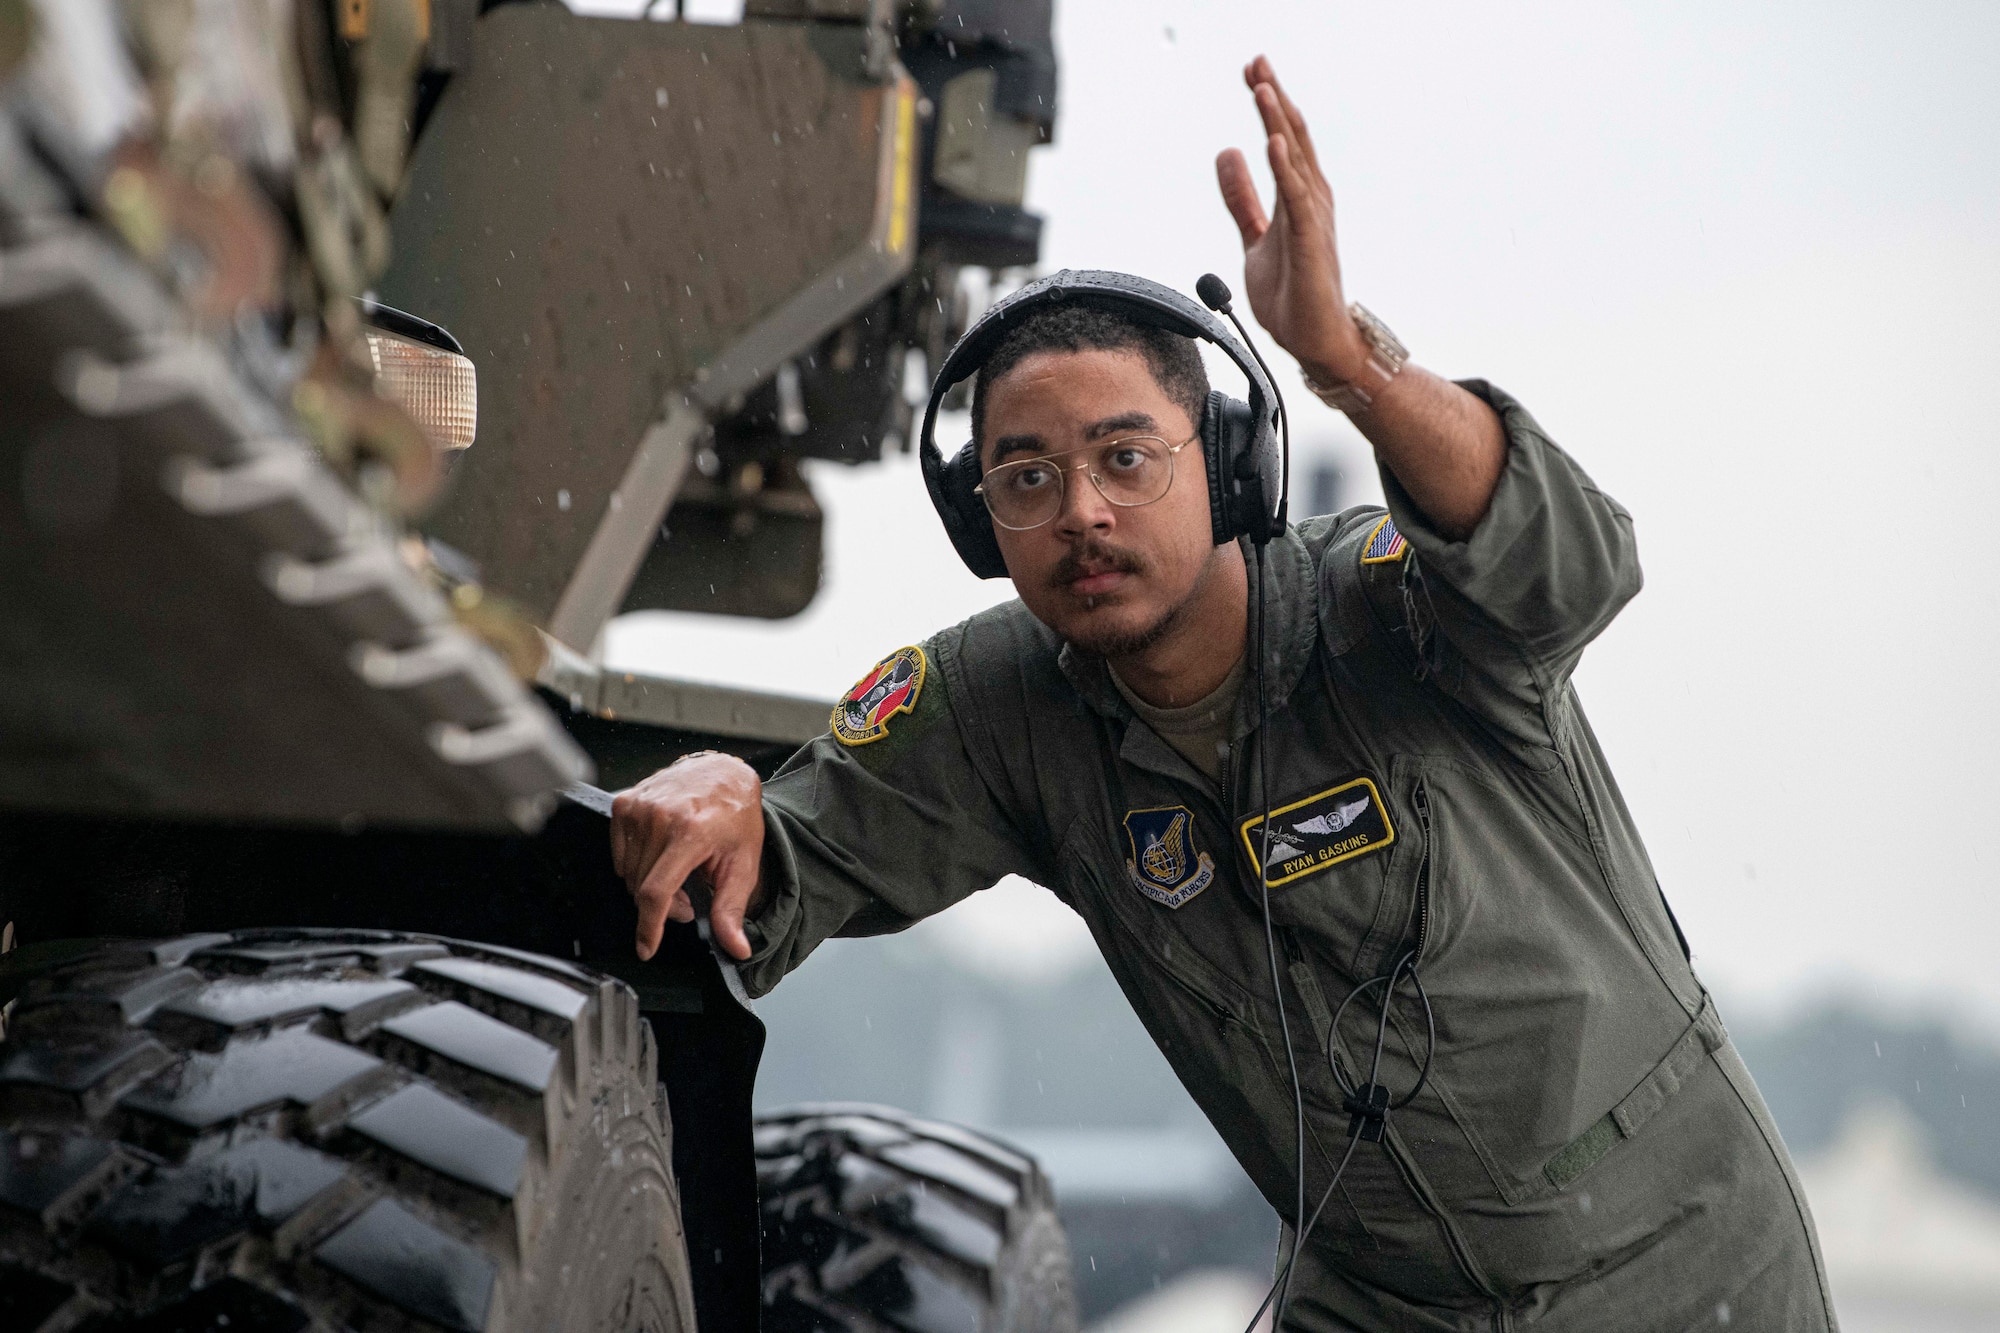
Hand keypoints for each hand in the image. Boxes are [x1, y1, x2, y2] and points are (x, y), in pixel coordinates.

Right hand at [610, 751, 765, 961]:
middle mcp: (660, 817)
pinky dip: (638, 866)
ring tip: (679, 875)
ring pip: (630, 874)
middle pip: (643, 888)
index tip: (647, 948)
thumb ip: (733, 909)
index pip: (656, 891)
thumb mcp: (743, 863)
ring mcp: (639, 807)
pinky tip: (661, 857)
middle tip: (690, 899)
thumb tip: (736, 948)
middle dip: (665, 906)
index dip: (649, 926)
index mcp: (691, 832)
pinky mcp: (624, 803)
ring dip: (650, 886)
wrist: (723, 773)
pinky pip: (621, 856)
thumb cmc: (735, 816)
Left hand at [1215, 56, 1365, 382]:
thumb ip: (1241, 199)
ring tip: (1261, 87)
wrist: (1314, 341)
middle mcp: (1311, 199)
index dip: (1267, 103)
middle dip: (1273, 98)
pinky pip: (1296, 198)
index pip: (1282, 138)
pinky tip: (1271, 142)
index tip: (1251, 70)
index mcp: (1299, 196)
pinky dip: (1284, 168)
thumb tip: (1227, 153)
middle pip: (1291, 136)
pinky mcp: (1309, 242)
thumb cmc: (1293, 292)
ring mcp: (1313, 219)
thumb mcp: (1256, 238)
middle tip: (1256, 61)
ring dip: (1276, 121)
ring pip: (1294, 159)